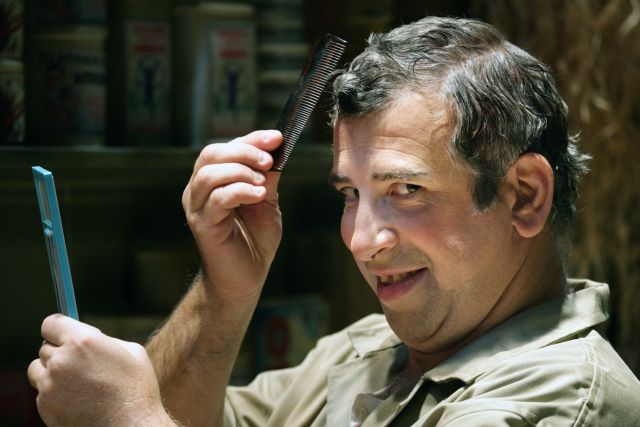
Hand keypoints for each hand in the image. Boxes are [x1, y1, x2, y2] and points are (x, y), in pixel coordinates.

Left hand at [28, 314, 171, 426]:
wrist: (129, 426)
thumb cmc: (135, 389)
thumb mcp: (131, 352)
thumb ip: (105, 340)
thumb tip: (93, 338)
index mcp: (82, 341)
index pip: (51, 323)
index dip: (58, 328)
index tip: (64, 333)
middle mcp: (61, 360)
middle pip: (46, 347)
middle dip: (61, 352)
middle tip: (81, 362)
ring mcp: (50, 385)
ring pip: (38, 369)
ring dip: (52, 371)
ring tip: (76, 381)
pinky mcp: (45, 406)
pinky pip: (42, 391)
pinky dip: (54, 392)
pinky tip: (77, 398)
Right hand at [182, 130, 282, 301]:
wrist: (246, 278)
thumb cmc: (254, 240)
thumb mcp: (266, 201)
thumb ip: (267, 177)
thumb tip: (276, 149)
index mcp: (212, 180)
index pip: (225, 147)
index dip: (251, 139)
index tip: (277, 137)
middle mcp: (198, 190)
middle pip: (211, 154)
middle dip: (244, 151)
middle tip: (269, 161)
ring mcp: (196, 208)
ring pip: (209, 174)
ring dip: (241, 172)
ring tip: (264, 183)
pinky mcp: (202, 225)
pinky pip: (217, 199)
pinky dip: (241, 191)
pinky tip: (259, 195)